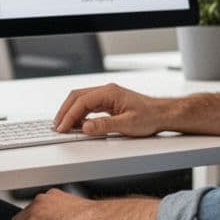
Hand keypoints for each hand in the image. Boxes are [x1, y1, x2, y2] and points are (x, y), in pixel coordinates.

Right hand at [53, 83, 168, 136]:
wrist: (162, 114)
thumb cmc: (150, 117)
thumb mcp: (127, 124)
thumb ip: (105, 125)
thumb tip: (85, 127)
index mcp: (109, 92)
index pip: (81, 102)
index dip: (69, 115)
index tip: (62, 128)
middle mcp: (106, 91)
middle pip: (77, 97)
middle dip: (64, 111)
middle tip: (57, 126)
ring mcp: (107, 96)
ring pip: (81, 100)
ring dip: (70, 112)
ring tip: (63, 126)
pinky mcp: (109, 103)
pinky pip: (88, 106)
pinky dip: (78, 114)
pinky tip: (76, 124)